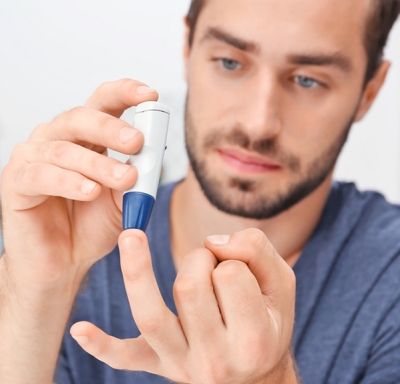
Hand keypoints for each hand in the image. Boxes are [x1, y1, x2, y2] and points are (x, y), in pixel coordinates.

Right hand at [1, 79, 157, 287]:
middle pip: (80, 117)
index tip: (150, 94)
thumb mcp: (124, 198)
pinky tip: (90, 192)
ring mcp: (33, 158)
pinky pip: (41, 176)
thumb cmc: (93, 224)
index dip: (124, 93)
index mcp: (86, 138)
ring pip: (64, 149)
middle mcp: (57, 139)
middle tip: (137, 142)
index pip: (102, 103)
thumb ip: (135, 175)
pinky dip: (69, 182)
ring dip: (98, 164)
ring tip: (125, 180)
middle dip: (112, 128)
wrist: (65, 260)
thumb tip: (150, 153)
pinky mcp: (15, 182)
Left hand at [70, 228, 296, 382]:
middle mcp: (216, 359)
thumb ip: (256, 249)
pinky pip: (127, 358)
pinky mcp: (159, 364)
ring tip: (131, 238)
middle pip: (188, 286)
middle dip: (197, 260)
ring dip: (139, 271)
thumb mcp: (281, 282)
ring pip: (152, 314)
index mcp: (253, 337)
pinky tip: (80, 330)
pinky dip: (103, 345)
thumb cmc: (269, 320)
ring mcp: (182, 365)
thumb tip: (213, 241)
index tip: (234, 263)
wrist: (255, 375)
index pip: (229, 275)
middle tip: (209, 267)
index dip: (230, 257)